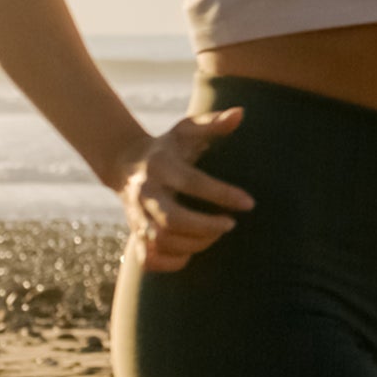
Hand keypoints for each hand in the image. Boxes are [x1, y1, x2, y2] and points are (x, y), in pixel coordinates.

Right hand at [115, 109, 252, 272]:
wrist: (126, 164)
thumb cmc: (170, 146)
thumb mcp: (188, 129)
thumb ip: (214, 122)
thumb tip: (241, 113)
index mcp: (161, 166)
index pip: (192, 183)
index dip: (222, 194)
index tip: (250, 203)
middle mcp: (145, 193)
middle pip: (171, 220)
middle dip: (206, 227)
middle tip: (230, 225)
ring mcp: (136, 216)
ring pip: (161, 241)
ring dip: (195, 244)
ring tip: (216, 233)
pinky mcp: (134, 235)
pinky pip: (149, 260)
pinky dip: (172, 263)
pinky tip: (192, 252)